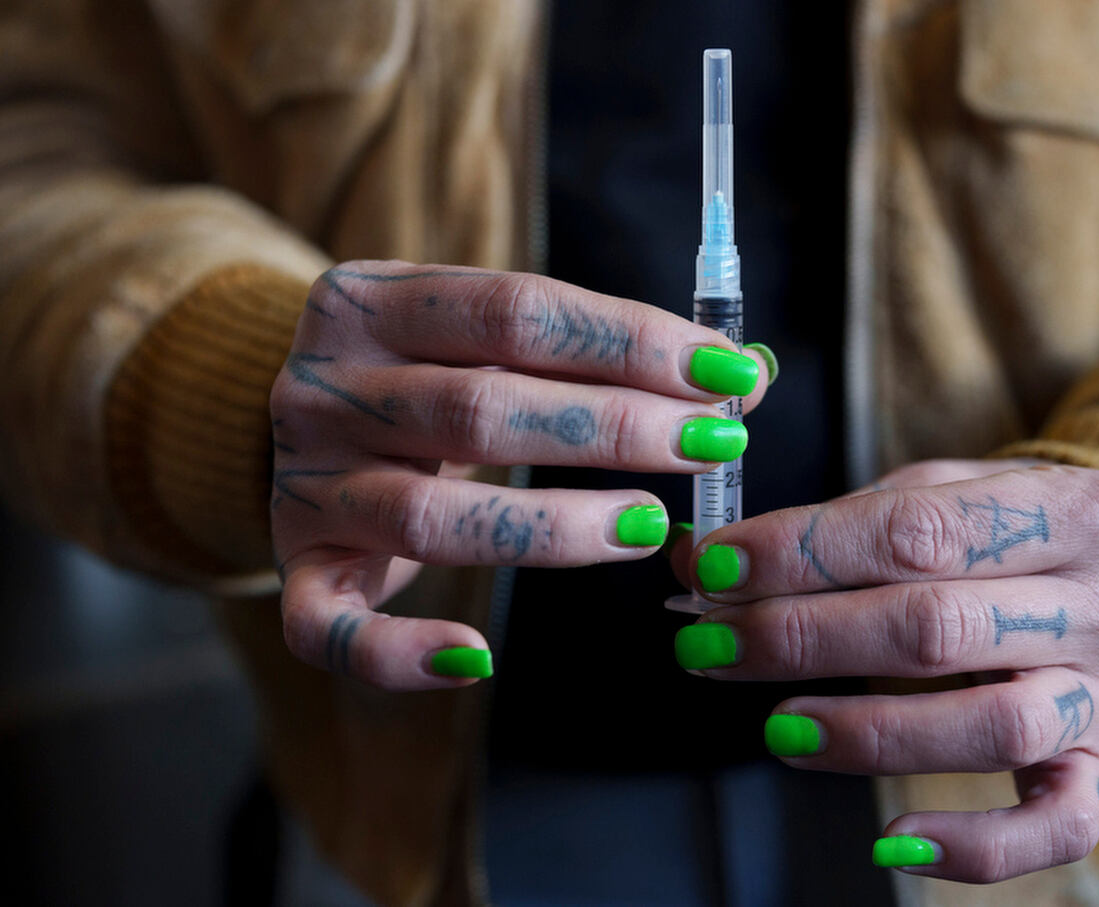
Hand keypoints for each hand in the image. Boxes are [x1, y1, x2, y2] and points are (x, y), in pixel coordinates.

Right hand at [271, 260, 769, 689]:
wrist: (297, 418)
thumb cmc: (433, 373)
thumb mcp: (496, 338)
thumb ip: (610, 349)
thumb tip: (754, 372)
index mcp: (370, 300)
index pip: (518, 310)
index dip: (632, 342)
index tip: (727, 377)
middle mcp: (321, 387)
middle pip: (480, 409)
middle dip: (614, 429)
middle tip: (714, 446)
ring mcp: (300, 483)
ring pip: (429, 518)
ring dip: (553, 527)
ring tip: (650, 527)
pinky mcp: (295, 568)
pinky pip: (329, 628)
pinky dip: (401, 652)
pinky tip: (479, 655)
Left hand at [670, 460, 1098, 881]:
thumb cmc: (999, 534)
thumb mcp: (939, 495)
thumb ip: (831, 526)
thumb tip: (700, 564)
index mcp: (1073, 507)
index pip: (917, 529)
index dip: (803, 552)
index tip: (712, 569)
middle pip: (938, 628)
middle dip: (805, 640)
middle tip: (711, 646)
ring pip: (990, 727)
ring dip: (866, 733)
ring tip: (778, 726)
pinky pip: (1056, 828)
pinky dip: (976, 846)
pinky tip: (894, 838)